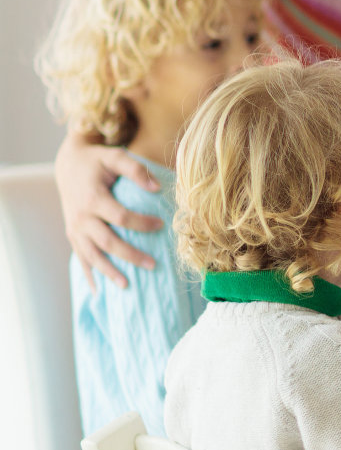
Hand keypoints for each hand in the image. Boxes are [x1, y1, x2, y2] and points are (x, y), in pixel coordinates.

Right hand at [55, 133, 162, 290]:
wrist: (68, 165)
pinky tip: (99, 292)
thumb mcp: (115, 157)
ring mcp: (75, 229)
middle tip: (153, 266)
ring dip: (109, 272)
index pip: (120, 217)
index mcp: (93, 199)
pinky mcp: (73, 235)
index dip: (141, 223)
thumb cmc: (97, 161)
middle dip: (130, 255)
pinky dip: (89, 275)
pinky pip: (80, 258)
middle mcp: (81, 217)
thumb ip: (136, 170)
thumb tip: (158, 188)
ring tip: (127, 286)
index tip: (162, 225)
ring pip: (92, 256)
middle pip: (107, 242)